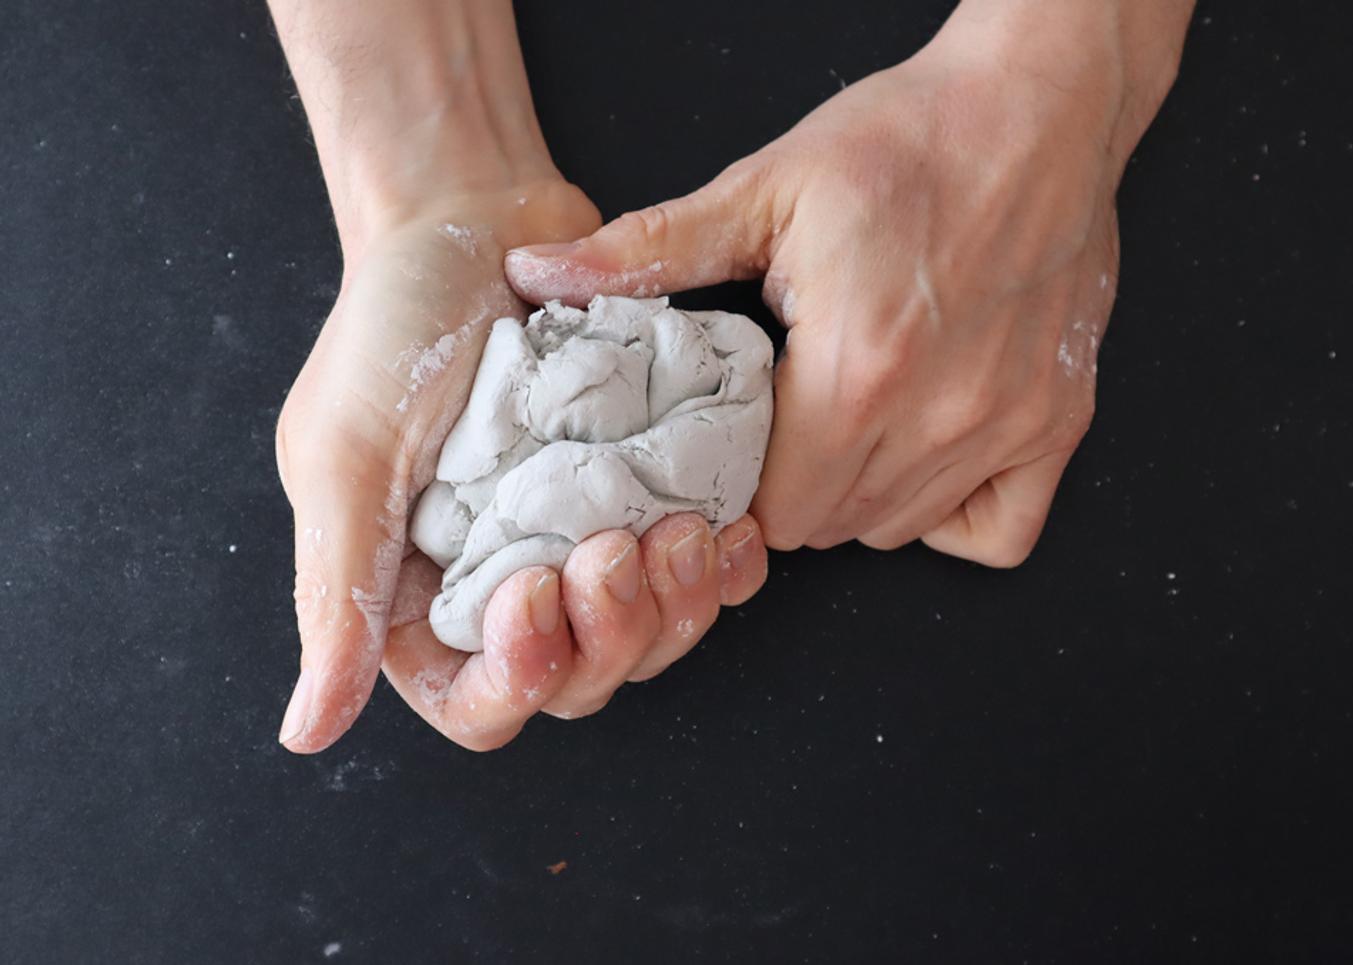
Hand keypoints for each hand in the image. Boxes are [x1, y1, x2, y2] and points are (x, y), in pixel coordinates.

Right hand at [270, 0, 771, 752]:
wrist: (474, 223)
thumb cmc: (392, 330)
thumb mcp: (345, 459)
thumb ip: (336, 593)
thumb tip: (305, 735)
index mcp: (422, 595)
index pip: (480, 702)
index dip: (519, 677)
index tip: (535, 591)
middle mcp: (509, 583)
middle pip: (582, 681)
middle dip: (611, 633)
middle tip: (614, 548)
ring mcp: (586, 543)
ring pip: (652, 637)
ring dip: (677, 604)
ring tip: (681, 532)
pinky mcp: (646, 497)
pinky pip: (705, 572)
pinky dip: (725, 567)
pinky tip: (730, 529)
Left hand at [504, 0, 1188, 564]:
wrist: (1035, 107)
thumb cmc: (908, 141)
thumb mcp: (765, 189)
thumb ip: (650, 252)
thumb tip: (538, 274)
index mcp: (856, 368)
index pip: (768, 504)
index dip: (733, 484)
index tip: (730, 442)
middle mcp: (937, 415)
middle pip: (827, 525)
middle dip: (786, 489)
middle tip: (781, 424)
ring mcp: (1006, 426)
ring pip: (897, 529)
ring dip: (857, 496)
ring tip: (846, 421)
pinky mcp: (1058, 422)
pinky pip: (994, 532)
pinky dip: (950, 512)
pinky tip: (922, 453)